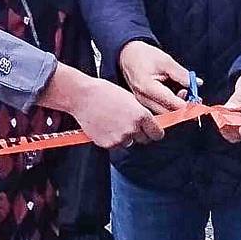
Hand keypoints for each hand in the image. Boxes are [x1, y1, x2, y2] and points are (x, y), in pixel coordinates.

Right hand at [35, 65, 162, 149]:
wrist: (83, 97)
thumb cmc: (105, 93)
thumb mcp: (130, 99)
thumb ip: (141, 113)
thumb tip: (150, 124)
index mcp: (141, 115)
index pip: (157, 133)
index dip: (155, 132)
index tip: (152, 131)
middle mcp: (133, 128)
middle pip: (144, 140)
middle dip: (140, 134)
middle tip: (128, 123)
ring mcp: (120, 138)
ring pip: (129, 143)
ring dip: (124, 136)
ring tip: (113, 122)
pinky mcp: (108, 144)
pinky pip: (115, 146)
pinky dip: (112, 139)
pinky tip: (105, 126)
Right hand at [119, 41, 190, 113]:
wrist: (127, 56)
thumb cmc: (144, 56)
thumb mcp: (166, 61)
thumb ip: (182, 74)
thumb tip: (197, 83)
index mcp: (147, 88)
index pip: (172, 104)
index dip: (188, 105)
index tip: (199, 103)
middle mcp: (143, 100)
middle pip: (169, 113)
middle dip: (184, 106)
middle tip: (193, 95)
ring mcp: (141, 104)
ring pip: (165, 113)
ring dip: (177, 106)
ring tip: (183, 91)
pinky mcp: (143, 104)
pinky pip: (160, 110)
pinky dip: (170, 105)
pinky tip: (174, 94)